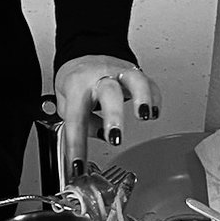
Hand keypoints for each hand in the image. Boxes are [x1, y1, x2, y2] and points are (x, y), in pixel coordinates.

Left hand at [54, 55, 161, 173]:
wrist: (84, 54)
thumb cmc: (76, 81)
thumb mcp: (65, 101)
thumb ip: (80, 122)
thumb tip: (96, 138)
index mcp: (77, 86)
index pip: (75, 119)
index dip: (76, 145)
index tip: (78, 166)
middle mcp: (99, 77)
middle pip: (109, 92)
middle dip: (114, 116)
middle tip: (115, 139)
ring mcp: (119, 73)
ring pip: (134, 80)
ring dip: (142, 99)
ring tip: (145, 117)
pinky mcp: (135, 72)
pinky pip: (149, 83)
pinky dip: (154, 98)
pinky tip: (154, 113)